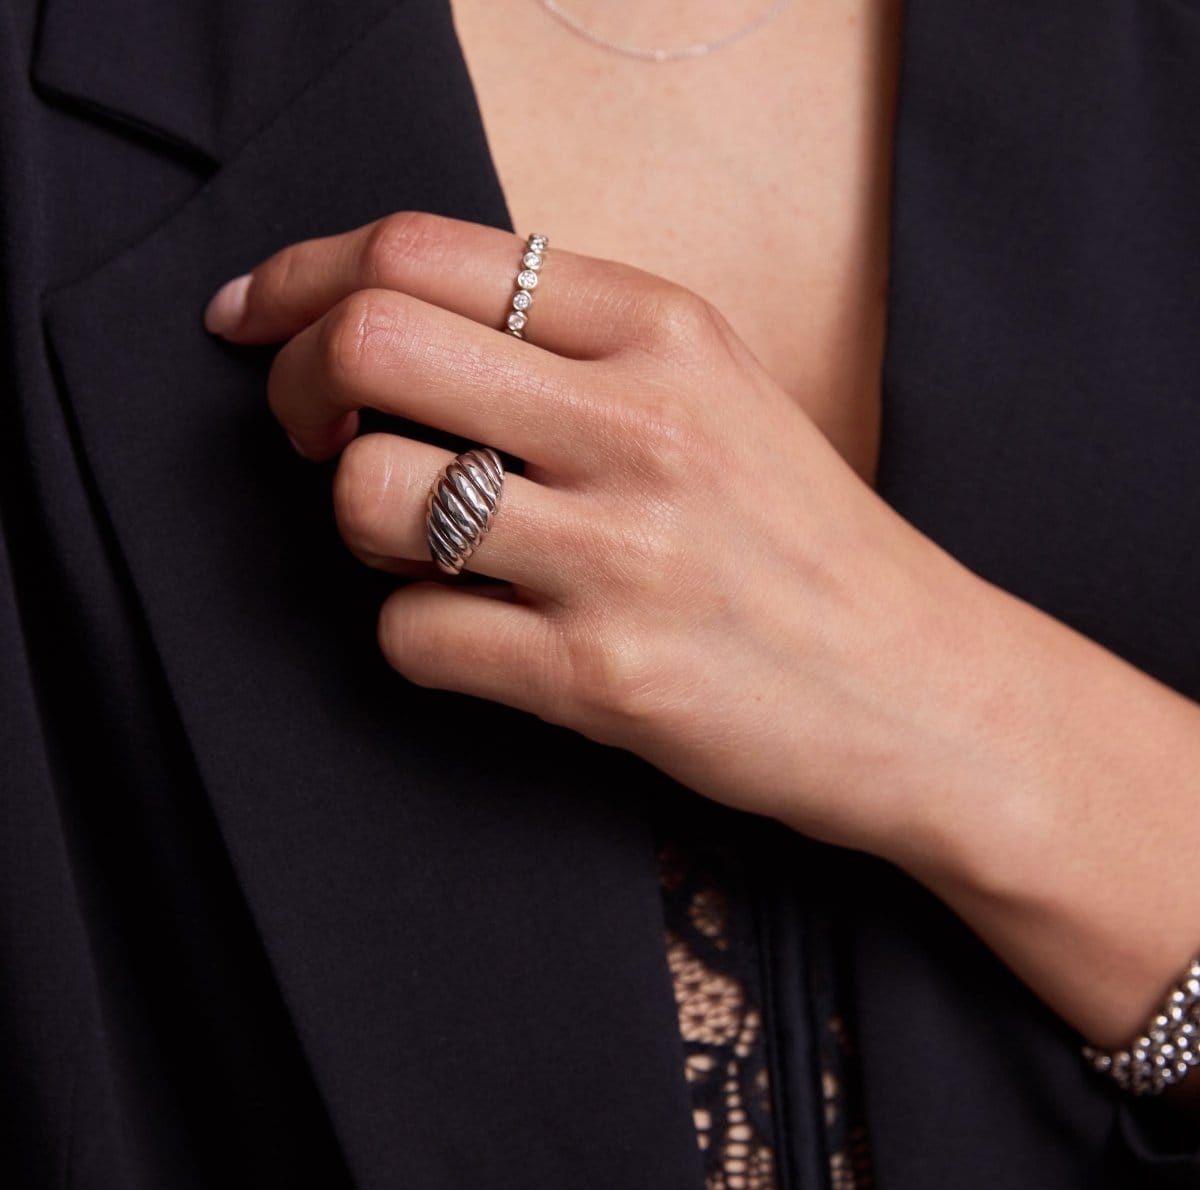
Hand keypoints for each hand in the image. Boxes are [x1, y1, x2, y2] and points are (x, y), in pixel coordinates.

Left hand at [202, 210, 1004, 862]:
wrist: (927, 691)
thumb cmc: (808, 543)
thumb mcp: (720, 396)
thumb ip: (574, 346)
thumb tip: (393, 330)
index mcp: (667, 330)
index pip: (427, 250)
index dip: (308, 278)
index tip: (259, 319)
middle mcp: (641, 424)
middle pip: (370, 347)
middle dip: (296, 387)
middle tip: (312, 431)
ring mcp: (620, 555)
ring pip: (370, 499)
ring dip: (361, 527)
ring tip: (425, 548)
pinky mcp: (602, 677)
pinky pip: (413, 637)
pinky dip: (415, 636)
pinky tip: (478, 636)